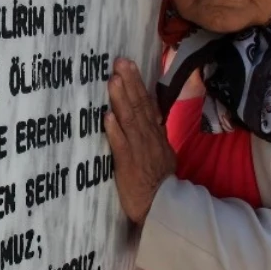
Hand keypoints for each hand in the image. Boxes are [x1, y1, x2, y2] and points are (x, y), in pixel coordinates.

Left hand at [105, 58, 175, 223]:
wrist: (163, 208)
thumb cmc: (158, 183)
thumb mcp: (161, 153)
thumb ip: (153, 134)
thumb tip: (145, 115)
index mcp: (155, 135)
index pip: (147, 104)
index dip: (137, 84)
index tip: (128, 65)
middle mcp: (149, 138)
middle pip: (139, 106)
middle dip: (129, 82)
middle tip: (119, 61)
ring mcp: (139, 151)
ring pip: (130, 121)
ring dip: (121, 100)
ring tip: (113, 80)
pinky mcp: (129, 165)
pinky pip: (122, 146)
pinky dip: (115, 131)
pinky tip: (108, 116)